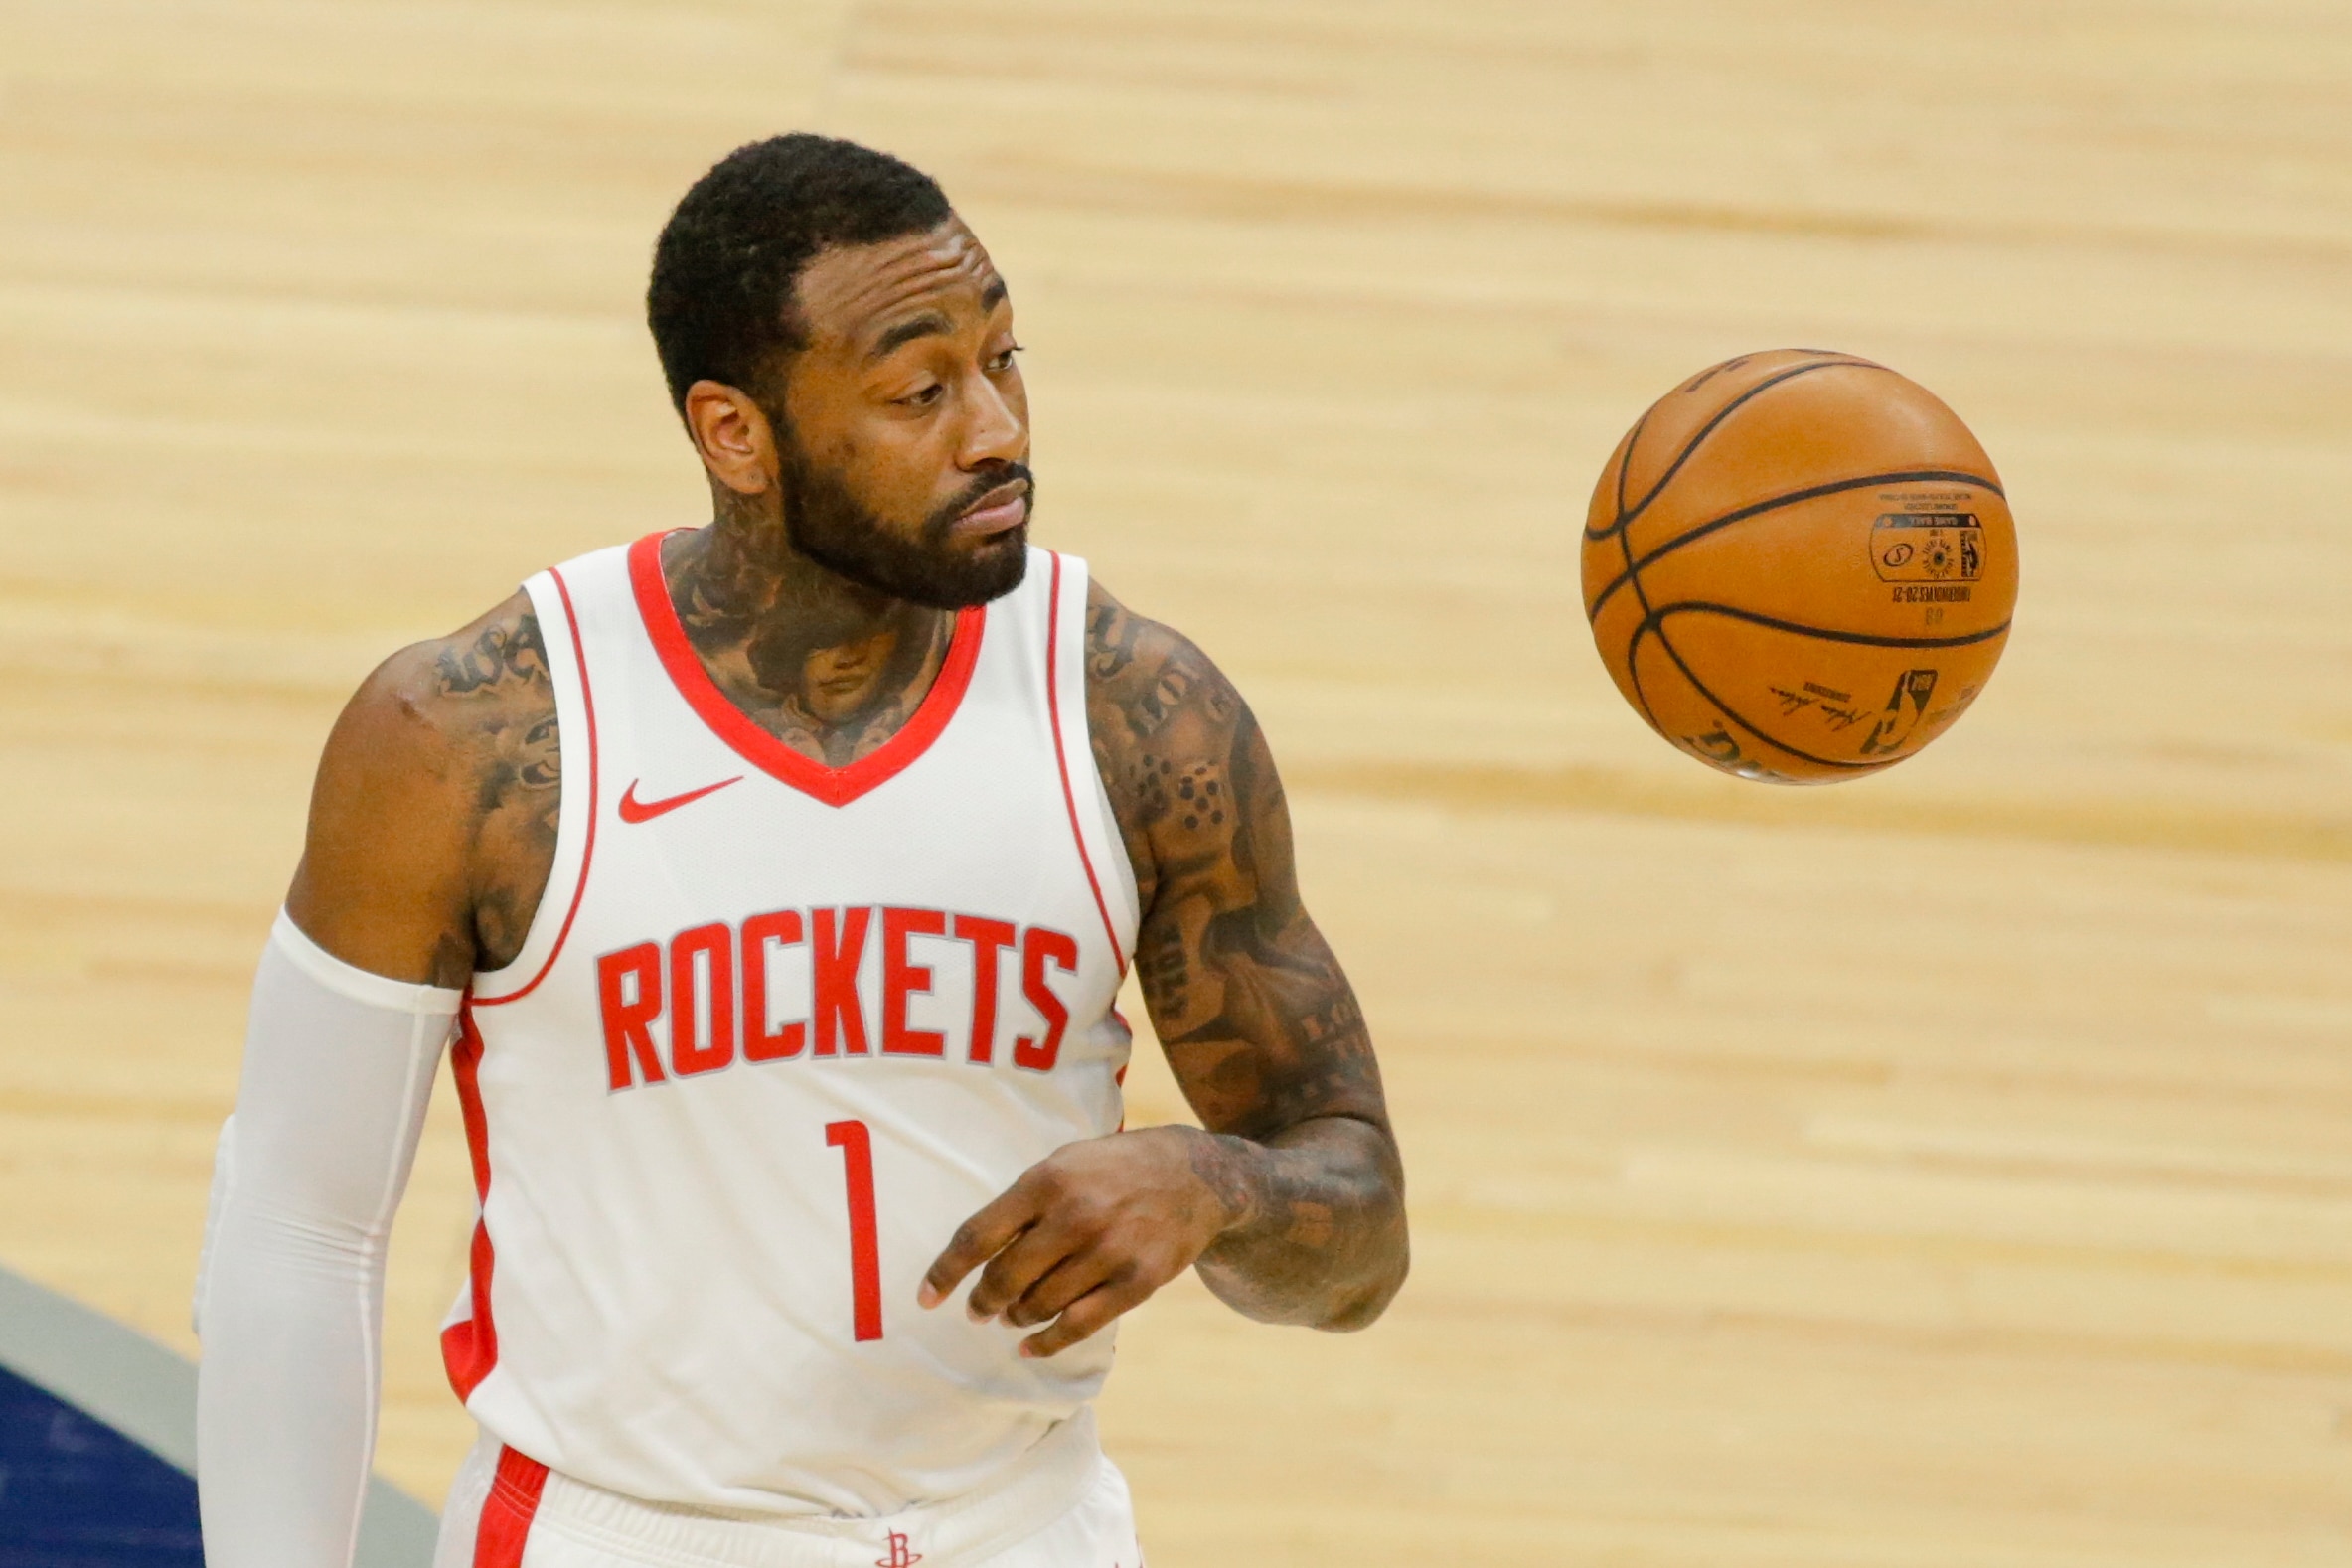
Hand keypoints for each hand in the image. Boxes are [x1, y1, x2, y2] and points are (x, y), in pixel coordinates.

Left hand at [918, 1126, 1243, 1357]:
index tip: (926, 1297)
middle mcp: (1075, 1215)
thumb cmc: (1116, 1168)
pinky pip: (1078, 1325)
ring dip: (1015, 1317)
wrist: (1197, 1176)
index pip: (978, 1236)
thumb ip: (1024, 1202)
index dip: (945, 1272)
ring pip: (1038, 1304)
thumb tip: (978, 1256)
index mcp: (1048, 1179)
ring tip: (1010, 1316)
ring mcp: (1108, 1251)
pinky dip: (1046, 1342)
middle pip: (1005, 1277)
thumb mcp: (1066, 1163)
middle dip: (982, 1301)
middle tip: (977, 1310)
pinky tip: (1029, 1346)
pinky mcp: (1136, 1282)